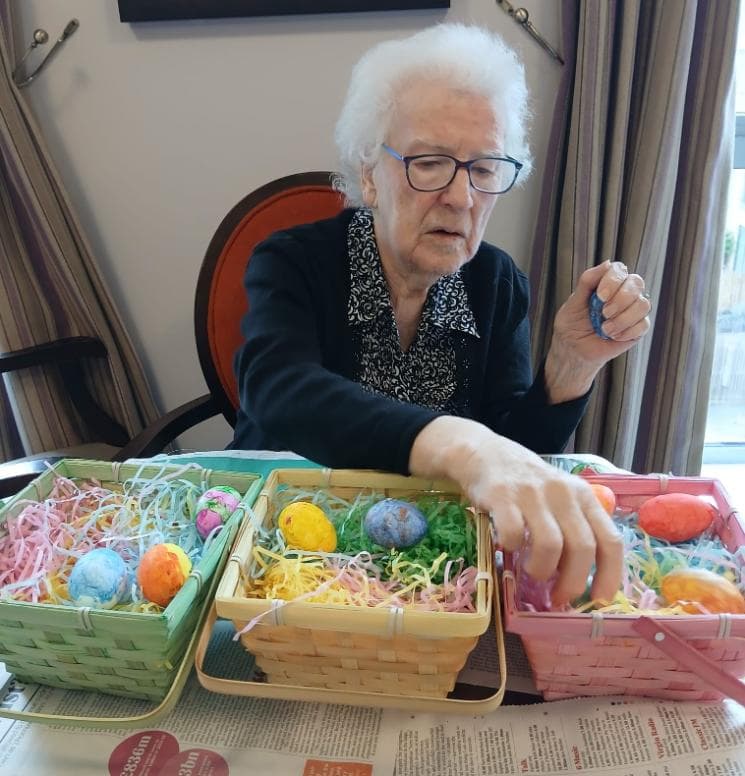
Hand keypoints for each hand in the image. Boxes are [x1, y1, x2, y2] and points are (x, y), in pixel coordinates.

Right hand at [409, 417, 623, 604]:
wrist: (484, 454)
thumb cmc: (527, 484)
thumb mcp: (560, 497)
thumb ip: (574, 527)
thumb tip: (582, 577)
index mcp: (583, 496)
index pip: (610, 540)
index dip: (609, 575)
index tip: (598, 599)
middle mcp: (563, 493)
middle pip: (582, 548)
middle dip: (571, 582)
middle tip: (558, 597)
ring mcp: (532, 493)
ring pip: (550, 545)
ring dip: (541, 569)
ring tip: (531, 571)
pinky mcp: (502, 496)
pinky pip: (513, 534)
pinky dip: (511, 548)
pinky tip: (507, 545)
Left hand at [544, 261, 651, 402]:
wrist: (574, 350)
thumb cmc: (572, 324)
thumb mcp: (574, 302)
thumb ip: (587, 281)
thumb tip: (608, 263)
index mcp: (608, 282)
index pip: (620, 270)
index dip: (613, 281)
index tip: (600, 296)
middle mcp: (624, 292)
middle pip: (636, 283)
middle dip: (620, 299)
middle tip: (603, 314)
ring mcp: (633, 310)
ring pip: (643, 304)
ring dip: (623, 318)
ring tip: (605, 330)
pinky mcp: (638, 328)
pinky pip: (643, 324)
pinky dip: (627, 331)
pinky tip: (613, 336)